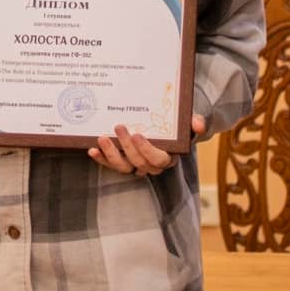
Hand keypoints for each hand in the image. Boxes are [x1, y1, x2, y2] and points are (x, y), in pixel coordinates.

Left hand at [87, 114, 204, 176]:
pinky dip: (101, 158)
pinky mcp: (122, 162)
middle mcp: (151, 165)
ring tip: (101, 139)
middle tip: (119, 127)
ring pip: (123, 167)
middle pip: (138, 162)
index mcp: (168, 158)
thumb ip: (196, 123)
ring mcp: (135, 165)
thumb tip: (198, 124)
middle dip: (127, 146)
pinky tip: (91, 149)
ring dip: (111, 154)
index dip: (147, 150)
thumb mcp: (188, 123)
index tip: (138, 134)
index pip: (158, 160)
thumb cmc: (177, 127)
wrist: (167, 128)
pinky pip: (111, 164)